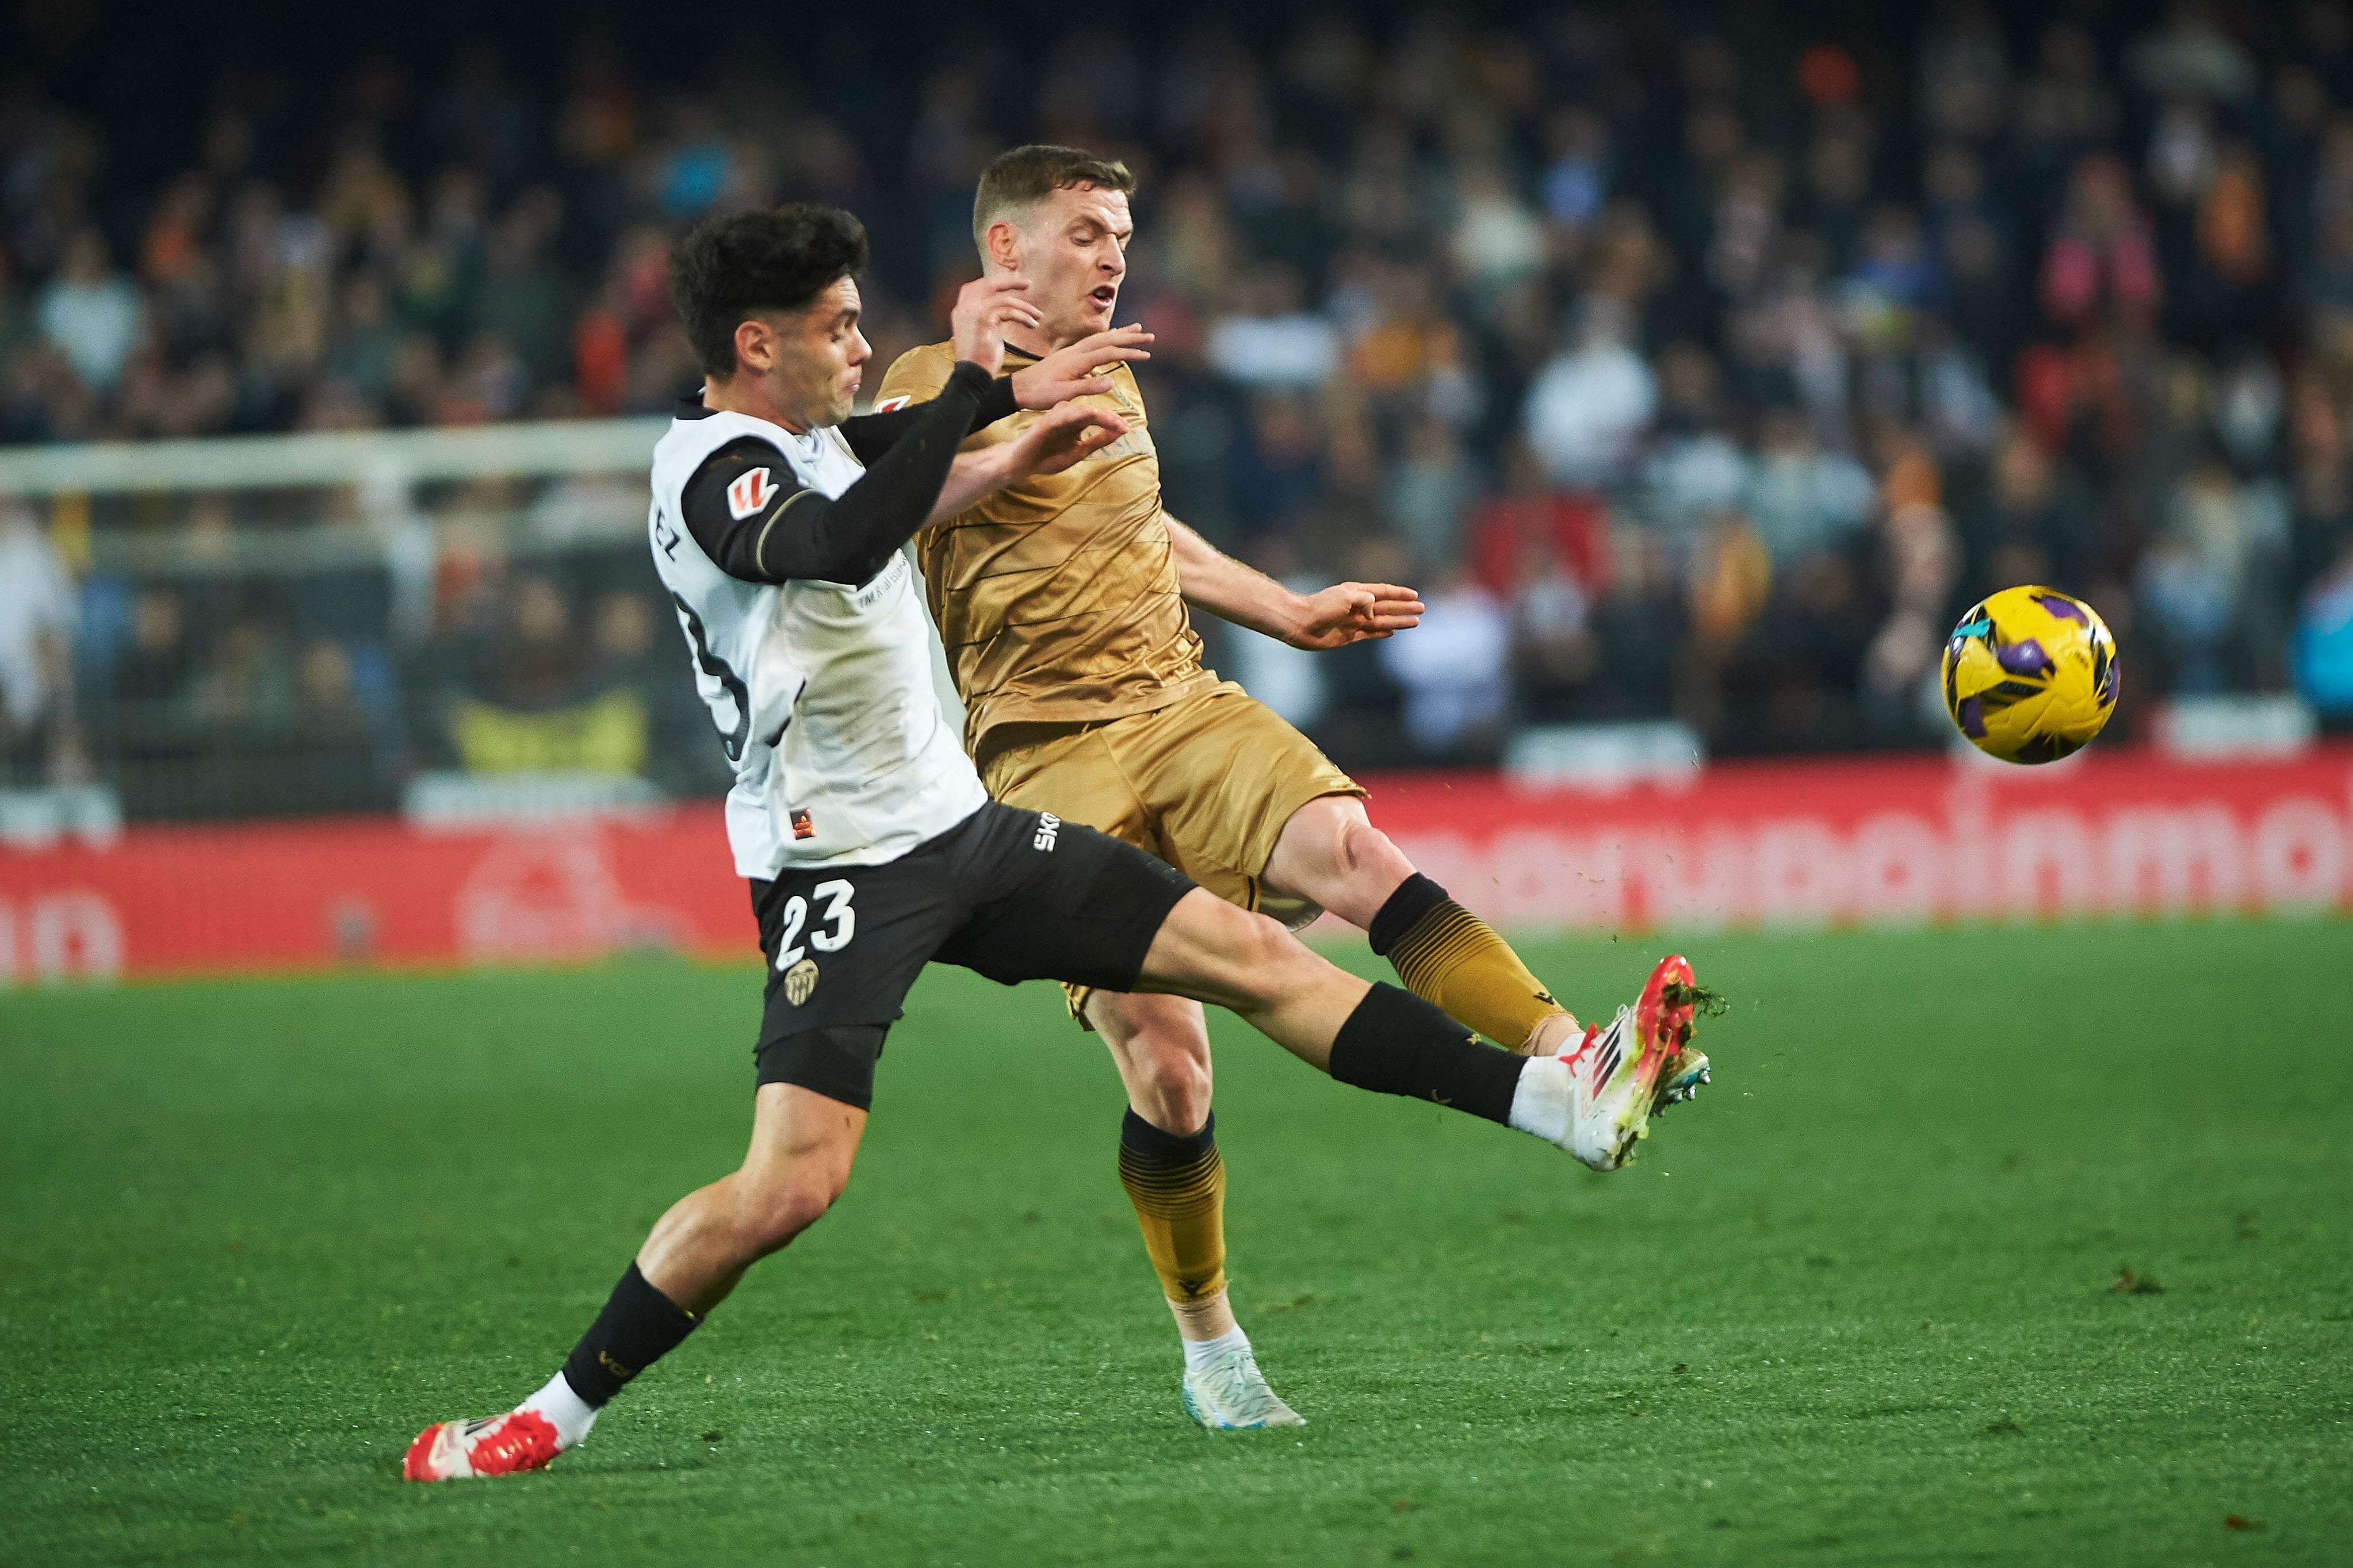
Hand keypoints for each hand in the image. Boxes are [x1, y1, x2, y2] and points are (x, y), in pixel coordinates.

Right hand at [950, 277, 1041, 376]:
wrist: (972, 375)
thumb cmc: (980, 358)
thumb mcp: (982, 332)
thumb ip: (988, 317)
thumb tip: (1004, 309)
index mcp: (962, 309)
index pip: (977, 286)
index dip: (996, 282)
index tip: (1013, 283)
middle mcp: (964, 307)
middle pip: (989, 284)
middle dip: (1010, 281)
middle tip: (1028, 283)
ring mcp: (973, 312)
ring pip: (1004, 299)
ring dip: (1025, 307)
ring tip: (1038, 316)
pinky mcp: (984, 321)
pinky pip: (1009, 312)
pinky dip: (1024, 317)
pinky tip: (1032, 325)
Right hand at [1004, 404, 1128, 478]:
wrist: (1020, 464)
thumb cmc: (1046, 458)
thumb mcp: (1078, 451)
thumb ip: (1097, 442)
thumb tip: (1119, 433)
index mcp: (1076, 424)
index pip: (1098, 419)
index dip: (1113, 422)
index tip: (1128, 428)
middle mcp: (1068, 418)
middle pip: (1093, 412)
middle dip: (1109, 418)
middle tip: (1123, 425)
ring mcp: (1057, 418)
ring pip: (1080, 410)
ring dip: (1098, 414)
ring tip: (1112, 420)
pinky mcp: (1046, 421)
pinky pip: (1062, 414)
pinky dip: (1076, 413)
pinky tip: (1089, 413)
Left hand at [1009, 325, 1153, 407]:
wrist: (1018, 388)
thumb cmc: (1039, 394)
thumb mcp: (1064, 395)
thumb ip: (1087, 387)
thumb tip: (1112, 380)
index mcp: (1077, 360)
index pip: (1109, 352)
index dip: (1129, 353)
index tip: (1147, 355)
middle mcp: (1076, 351)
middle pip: (1108, 339)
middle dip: (1129, 337)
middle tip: (1149, 335)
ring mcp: (1072, 351)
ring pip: (1100, 338)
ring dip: (1119, 334)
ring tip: (1136, 330)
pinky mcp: (1068, 355)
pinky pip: (1092, 343)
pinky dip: (1106, 339)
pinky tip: (1111, 340)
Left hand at [1285, 582, 1423, 649]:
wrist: (1300, 624)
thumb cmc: (1321, 607)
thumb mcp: (1346, 597)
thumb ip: (1366, 601)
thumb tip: (1376, 614)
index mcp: (1357, 593)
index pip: (1383, 592)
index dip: (1400, 594)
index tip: (1415, 595)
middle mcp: (1357, 607)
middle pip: (1386, 607)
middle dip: (1404, 608)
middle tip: (1422, 609)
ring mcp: (1353, 621)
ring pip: (1382, 621)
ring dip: (1398, 621)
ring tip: (1415, 622)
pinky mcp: (1348, 636)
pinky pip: (1370, 634)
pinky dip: (1382, 633)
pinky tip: (1392, 631)